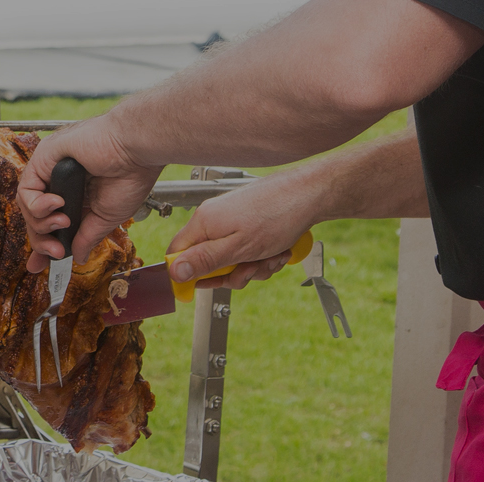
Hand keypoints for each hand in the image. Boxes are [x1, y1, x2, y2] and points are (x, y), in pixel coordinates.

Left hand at [18, 115, 163, 272]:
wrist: (136, 151)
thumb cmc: (131, 175)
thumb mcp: (106, 218)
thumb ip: (87, 237)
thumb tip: (79, 257)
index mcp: (77, 195)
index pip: (49, 223)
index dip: (44, 245)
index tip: (40, 265)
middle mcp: (60, 182)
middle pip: (35, 218)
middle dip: (41, 240)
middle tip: (56, 252)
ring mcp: (50, 170)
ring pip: (27, 206)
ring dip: (41, 223)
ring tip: (63, 223)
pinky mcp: (43, 157)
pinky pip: (26, 189)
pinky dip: (36, 204)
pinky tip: (56, 205)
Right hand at [166, 166, 324, 288]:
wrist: (309, 196)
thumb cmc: (277, 216)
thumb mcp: (237, 248)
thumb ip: (204, 261)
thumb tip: (174, 272)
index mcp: (204, 223)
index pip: (177, 253)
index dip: (185, 274)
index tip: (196, 288)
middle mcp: (214, 220)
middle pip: (209, 261)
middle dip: (233, 273)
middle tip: (251, 269)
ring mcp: (232, 222)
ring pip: (232, 260)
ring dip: (254, 266)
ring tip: (271, 256)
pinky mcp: (248, 224)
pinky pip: (247, 252)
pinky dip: (263, 257)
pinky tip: (277, 251)